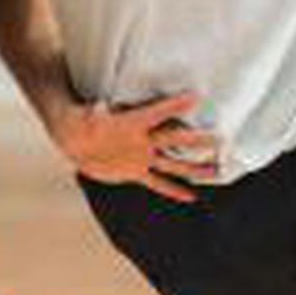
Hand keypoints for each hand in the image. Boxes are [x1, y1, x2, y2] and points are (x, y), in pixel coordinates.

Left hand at [56, 91, 219, 202]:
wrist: (74, 138)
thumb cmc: (78, 120)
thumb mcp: (84, 116)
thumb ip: (94, 113)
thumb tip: (98, 106)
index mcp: (133, 122)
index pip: (158, 112)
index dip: (174, 105)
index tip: (197, 97)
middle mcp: (143, 139)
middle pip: (174, 140)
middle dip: (196, 140)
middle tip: (221, 138)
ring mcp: (142, 155)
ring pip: (173, 163)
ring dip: (194, 168)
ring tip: (216, 170)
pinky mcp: (135, 171)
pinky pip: (158, 182)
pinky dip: (173, 190)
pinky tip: (191, 197)